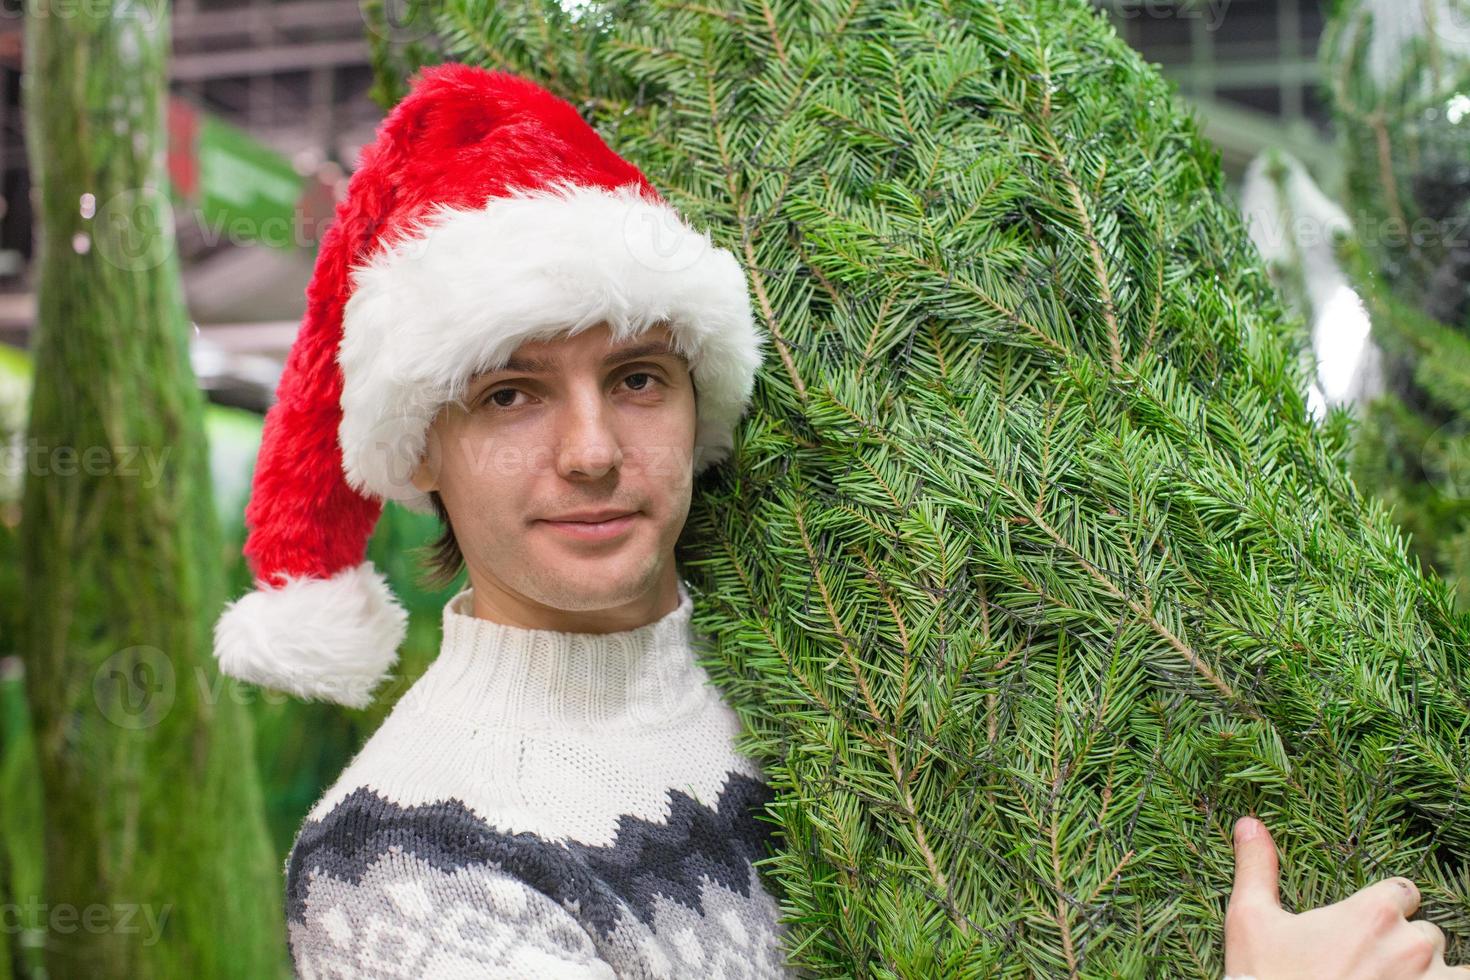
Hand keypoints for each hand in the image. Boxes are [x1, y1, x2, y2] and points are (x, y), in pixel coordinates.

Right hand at [1224, 815, 1468, 978]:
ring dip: (1433, 976)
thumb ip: (1257, 867)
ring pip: (1452, 971)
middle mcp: (1410, 946)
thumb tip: (1248, 823)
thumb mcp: (1252, 920)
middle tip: (1372, 968)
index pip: (1404, 892)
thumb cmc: (1266, 978)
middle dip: (1407, 948)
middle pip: (1428, 934)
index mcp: (1372, 914)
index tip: (1368, 927)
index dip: (1388, 907)